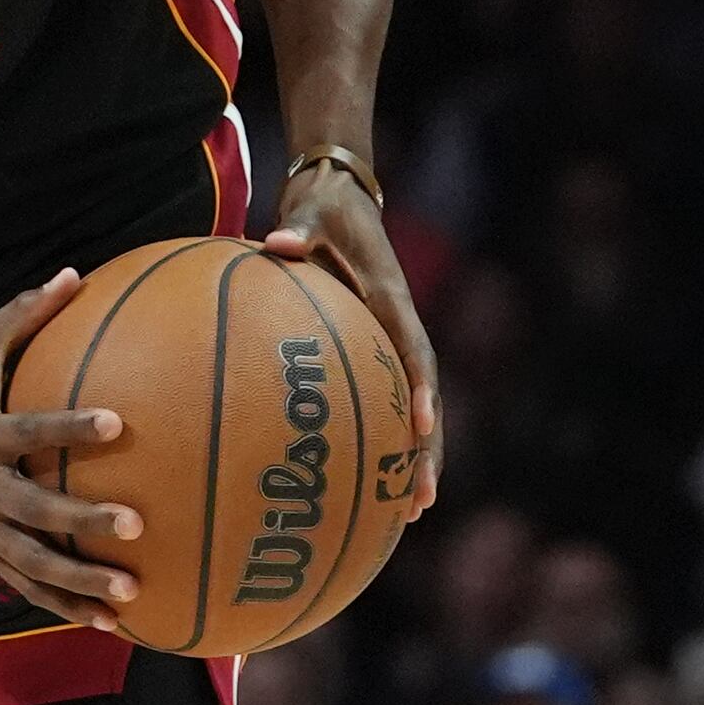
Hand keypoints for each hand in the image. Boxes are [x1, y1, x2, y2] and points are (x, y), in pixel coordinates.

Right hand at [0, 268, 147, 628]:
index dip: (69, 428)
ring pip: (31, 563)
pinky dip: (63, 606)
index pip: (29, 430)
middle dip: (82, 520)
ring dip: (79, 582)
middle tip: (134, 525)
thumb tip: (74, 274)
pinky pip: (25, 585)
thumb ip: (22, 316)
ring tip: (130, 595)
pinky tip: (107, 622)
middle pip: (34, 509)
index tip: (115, 423)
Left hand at [265, 166, 442, 517]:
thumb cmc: (324, 205)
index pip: (412, 349)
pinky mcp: (375, 344)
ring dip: (418, 455)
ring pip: (415, 405)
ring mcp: (391, 337)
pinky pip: (383, 395)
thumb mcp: (312, 210)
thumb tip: (275, 242)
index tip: (420, 424)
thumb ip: (298, 229)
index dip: (419, 386)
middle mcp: (400, 322)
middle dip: (428, 448)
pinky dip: (384, 435)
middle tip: (422, 498)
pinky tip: (371, 479)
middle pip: (425, 395)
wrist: (341, 194)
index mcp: (390, 296)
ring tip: (415, 510)